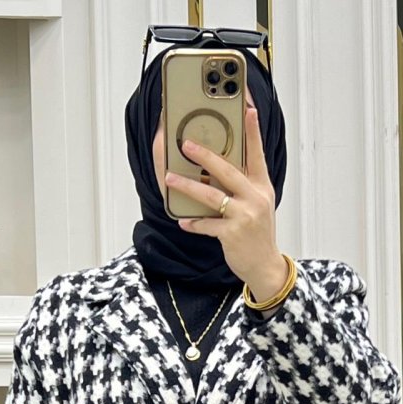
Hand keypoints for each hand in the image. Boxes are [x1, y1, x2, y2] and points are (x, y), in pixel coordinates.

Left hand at [164, 106, 288, 304]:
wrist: (264, 263)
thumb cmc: (256, 232)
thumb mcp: (258, 204)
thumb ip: (243, 186)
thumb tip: (217, 170)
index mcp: (261, 186)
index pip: (257, 153)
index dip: (252, 131)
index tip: (248, 109)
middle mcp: (255, 196)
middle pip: (227, 170)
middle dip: (206, 155)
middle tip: (187, 144)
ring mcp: (244, 215)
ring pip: (212, 195)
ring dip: (188, 186)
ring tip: (170, 179)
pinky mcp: (232, 233)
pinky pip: (207, 225)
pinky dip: (193, 223)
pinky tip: (183, 221)